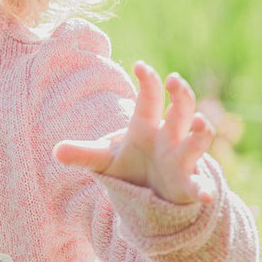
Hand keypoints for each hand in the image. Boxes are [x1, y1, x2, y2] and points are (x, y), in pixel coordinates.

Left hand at [53, 61, 216, 205]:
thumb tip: (56, 151)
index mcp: (146, 126)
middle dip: (181, 95)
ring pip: (197, 141)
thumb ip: (83, 154)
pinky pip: (199, 186)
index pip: (149, 99)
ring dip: (201, 132)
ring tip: (199, 122)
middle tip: (175, 79)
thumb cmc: (128, 167)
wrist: (146, 194)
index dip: (148, 82)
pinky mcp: (188, 185)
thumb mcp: (103, 160)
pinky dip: (203, 190)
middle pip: (181, 111)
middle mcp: (169, 138)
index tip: (140, 66)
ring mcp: (181, 160)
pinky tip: (205, 196)